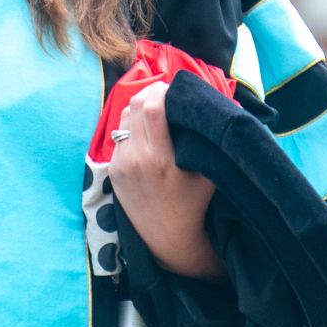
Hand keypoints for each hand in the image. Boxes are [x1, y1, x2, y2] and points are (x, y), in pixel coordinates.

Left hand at [107, 81, 224, 279]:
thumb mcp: (207, 172)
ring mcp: (119, 164)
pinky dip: (133, 128)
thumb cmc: (195, 204)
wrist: (168, 238)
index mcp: (159, 158)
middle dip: (151, 94)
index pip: (153, 108)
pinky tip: (147, 133)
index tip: (175, 88)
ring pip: (125, 119)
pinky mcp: (112, 170)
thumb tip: (214, 103)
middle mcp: (135, 158)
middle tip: (167, 93)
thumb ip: (206, 138)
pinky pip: (120, 137)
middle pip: (135, 106)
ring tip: (157, 110)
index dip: (163, 91)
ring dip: (140, 109)